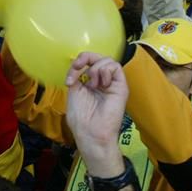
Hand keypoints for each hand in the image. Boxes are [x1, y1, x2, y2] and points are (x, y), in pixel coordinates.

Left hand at [65, 52, 128, 167]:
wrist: (90, 133)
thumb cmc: (81, 119)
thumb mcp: (74, 92)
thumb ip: (77, 75)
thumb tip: (79, 65)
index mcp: (90, 83)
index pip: (87, 62)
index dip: (78, 63)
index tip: (70, 78)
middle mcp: (102, 81)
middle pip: (98, 57)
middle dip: (85, 58)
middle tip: (78, 68)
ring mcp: (112, 84)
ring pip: (108, 60)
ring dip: (95, 68)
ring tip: (92, 85)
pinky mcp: (121, 87)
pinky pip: (116, 67)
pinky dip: (105, 71)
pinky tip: (100, 84)